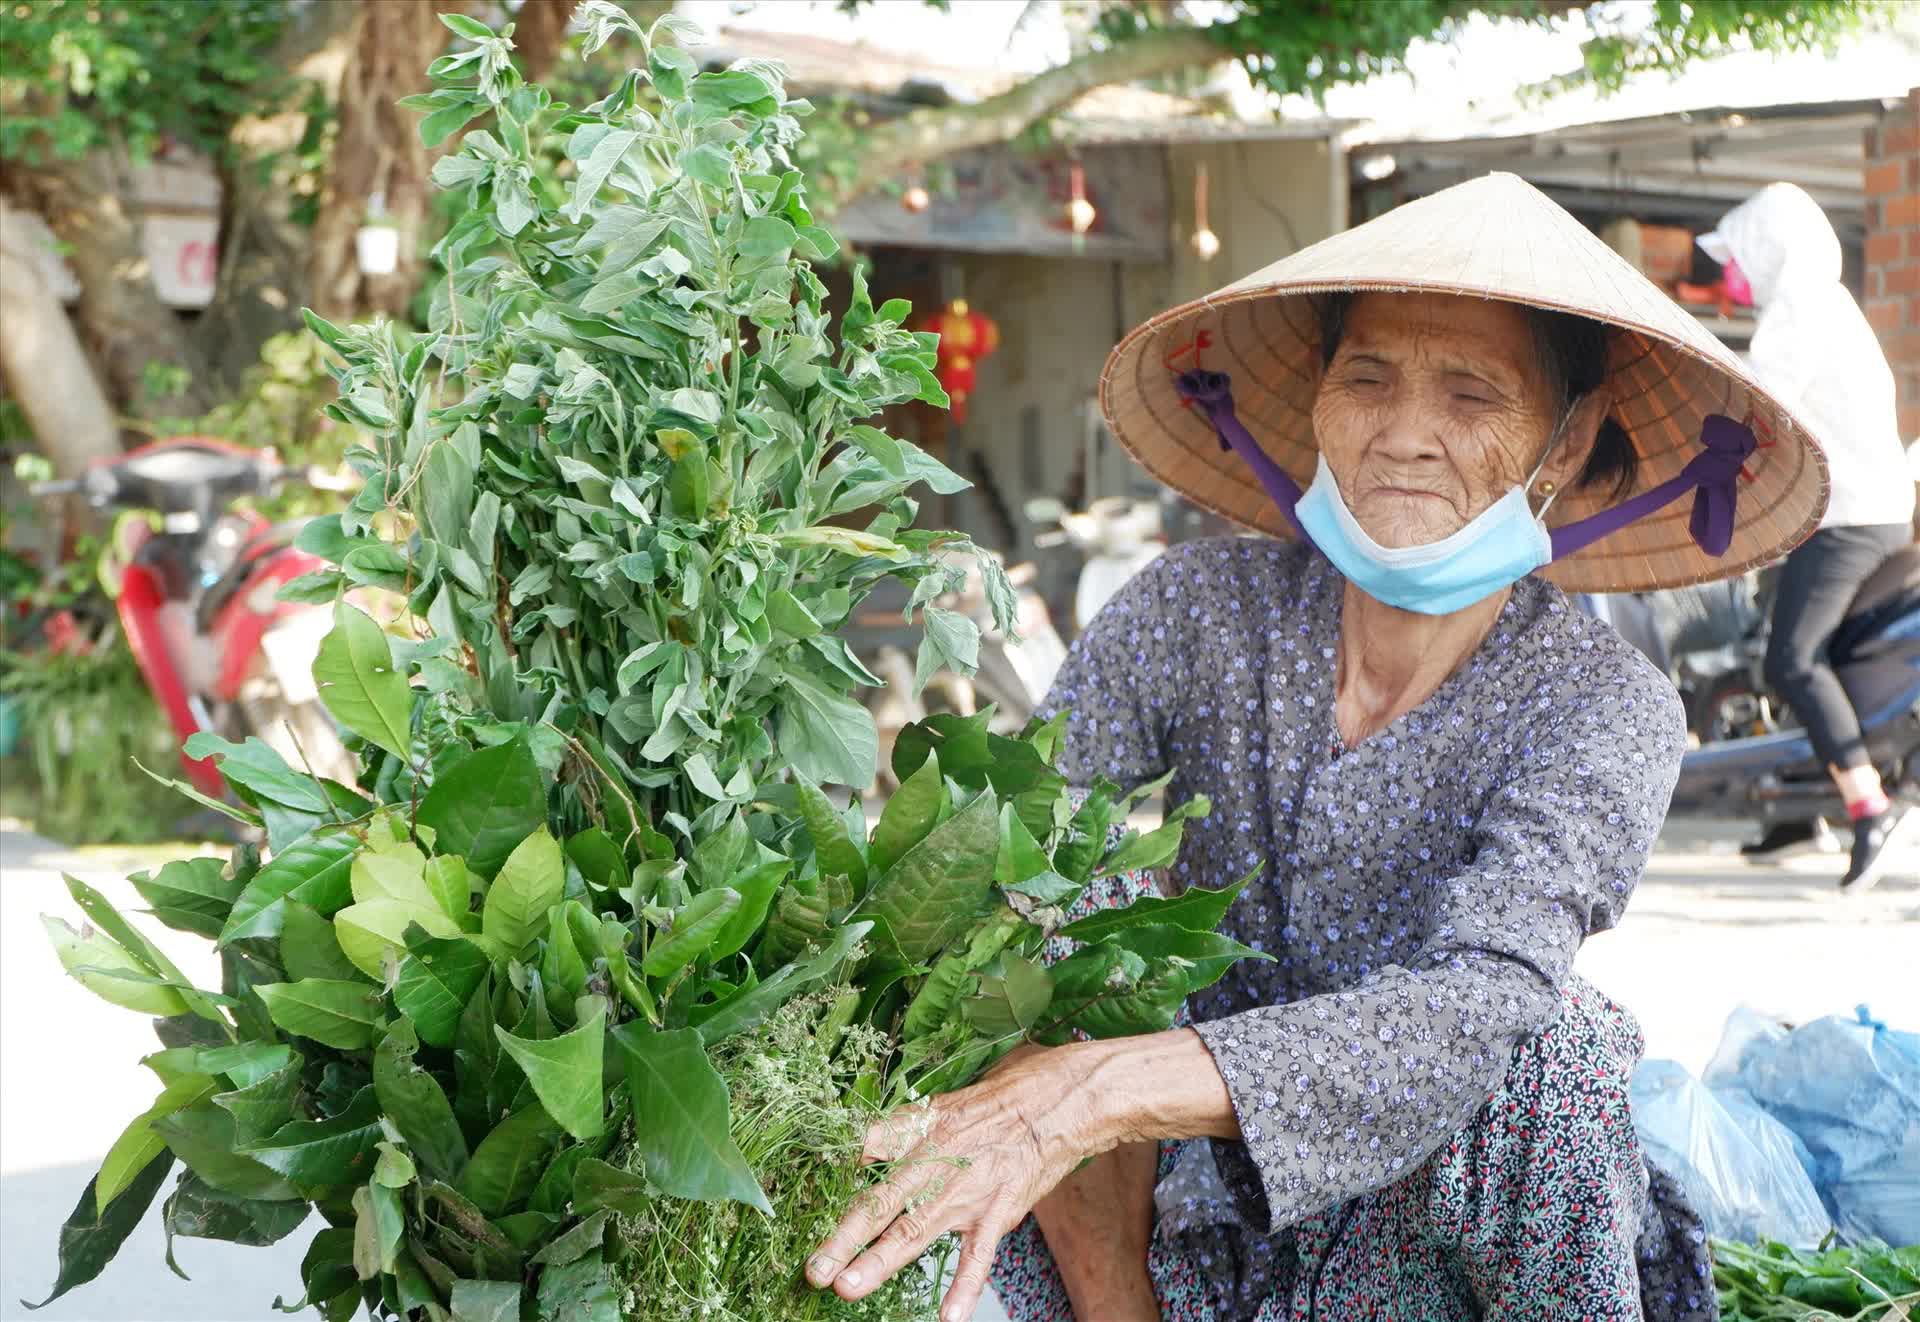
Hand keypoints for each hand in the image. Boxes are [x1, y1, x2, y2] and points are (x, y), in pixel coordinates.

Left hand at [807, 1043, 1106, 1321]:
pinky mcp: (1000, 1211)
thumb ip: (908, 1125)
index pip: (867, 1143)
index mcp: (923, 1126)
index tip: (802, 1183)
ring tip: (848, 1287)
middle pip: (881, 1202)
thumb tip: (867, 1142)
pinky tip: (946, 1317)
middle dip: (844, 1237)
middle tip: (815, 1268)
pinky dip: (963, 1288)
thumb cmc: (1012, 1091)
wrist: (1069, 1099)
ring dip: (880, 1262)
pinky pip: (978, 1256)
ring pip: (916, 1231)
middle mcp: (938, 1159)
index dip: (834, 1163)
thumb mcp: (951, 1097)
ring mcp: (968, 1189)